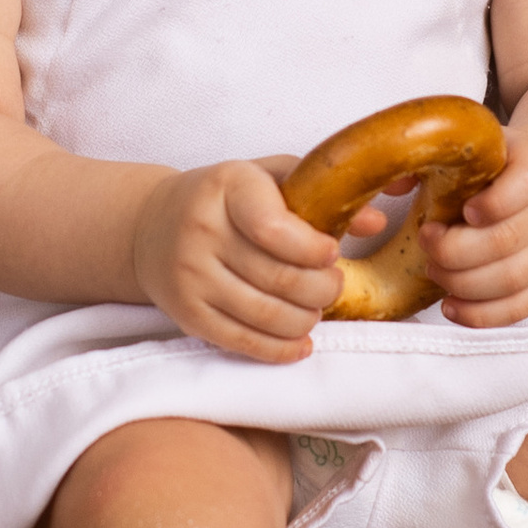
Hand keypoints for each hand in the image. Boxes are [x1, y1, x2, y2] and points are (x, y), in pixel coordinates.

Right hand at [132, 158, 341, 362]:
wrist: (151, 227)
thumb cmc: (225, 199)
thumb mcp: (267, 178)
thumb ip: (320, 194)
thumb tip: (376, 221)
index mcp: (227, 187)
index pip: (273, 226)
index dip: (312, 248)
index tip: (331, 253)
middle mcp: (202, 231)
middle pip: (278, 278)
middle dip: (322, 289)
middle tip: (333, 285)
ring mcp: (191, 277)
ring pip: (265, 315)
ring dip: (305, 319)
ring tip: (316, 308)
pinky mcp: (187, 315)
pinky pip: (242, 342)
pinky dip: (280, 349)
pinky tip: (300, 341)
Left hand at [420, 128, 527, 326]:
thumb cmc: (488, 169)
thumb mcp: (465, 151)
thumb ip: (429, 159)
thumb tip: (393, 184)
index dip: (495, 201)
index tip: (463, 210)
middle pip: (510, 239)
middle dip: (456, 250)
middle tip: (427, 243)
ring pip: (513, 279)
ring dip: (463, 282)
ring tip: (434, 270)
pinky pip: (520, 307)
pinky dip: (481, 313)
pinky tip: (450, 304)